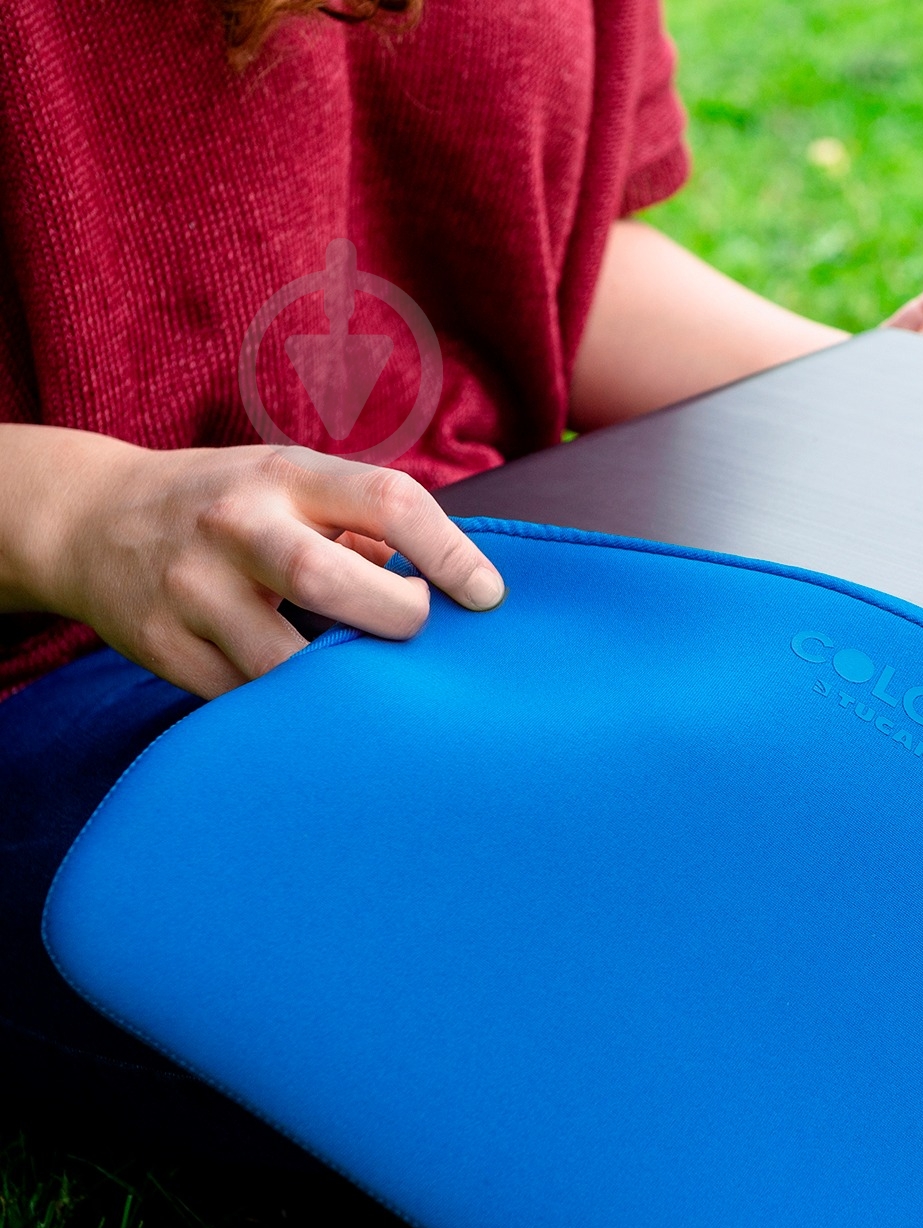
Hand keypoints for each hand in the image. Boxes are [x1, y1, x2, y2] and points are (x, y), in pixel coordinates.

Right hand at [2, 428, 502, 696]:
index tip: (488, 597)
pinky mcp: (161, 646)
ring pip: (282, 662)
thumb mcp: (293, 483)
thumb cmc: (228, 506)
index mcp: (287, 476)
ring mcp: (190, 589)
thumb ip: (367, 525)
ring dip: (339, 682)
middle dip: (394, 618)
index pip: (388, 501)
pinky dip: (287, 708)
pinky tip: (309, 704)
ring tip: (365, 680)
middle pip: (328, 578)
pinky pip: (243, 698)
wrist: (87, 519)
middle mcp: (236, 526)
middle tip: (415, 632)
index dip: (450, 553)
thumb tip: (456, 587)